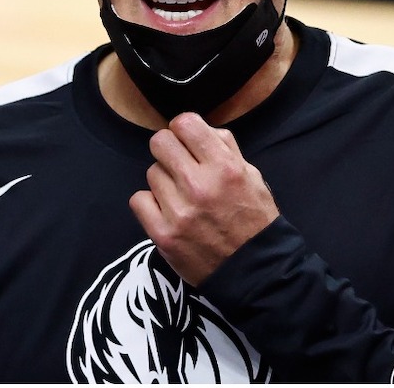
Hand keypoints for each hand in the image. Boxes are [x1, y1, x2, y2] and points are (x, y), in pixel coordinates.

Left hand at [130, 112, 279, 285]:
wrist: (253, 269)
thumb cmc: (254, 219)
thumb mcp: (253, 176)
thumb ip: (227, 149)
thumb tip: (201, 129)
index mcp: (225, 167)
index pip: (185, 124)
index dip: (185, 129)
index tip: (188, 140)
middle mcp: (199, 185)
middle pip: (160, 143)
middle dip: (170, 150)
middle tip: (180, 165)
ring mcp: (178, 210)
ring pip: (151, 172)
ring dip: (164, 180)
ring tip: (181, 195)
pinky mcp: (163, 234)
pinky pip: (139, 200)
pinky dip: (151, 203)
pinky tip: (168, 210)